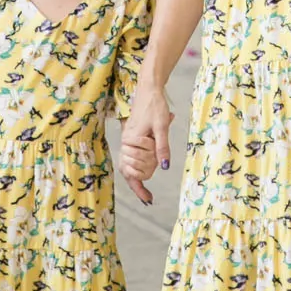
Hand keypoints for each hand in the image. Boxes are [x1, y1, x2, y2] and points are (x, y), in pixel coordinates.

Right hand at [120, 83, 173, 204]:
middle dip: (148, 169)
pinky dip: (136, 175)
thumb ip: (162, 147)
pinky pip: (130, 163)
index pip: (136, 167)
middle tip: (159, 154)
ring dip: (144, 170)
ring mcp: (126, 143)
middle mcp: (125, 143)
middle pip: (135, 168)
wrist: (148, 91)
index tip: (148, 199)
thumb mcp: (162, 126)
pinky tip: (144, 186)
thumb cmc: (155, 106)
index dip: (143, 182)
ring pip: (131, 168)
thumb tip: (165, 166)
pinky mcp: (130, 142)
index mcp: (131, 139)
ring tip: (155, 163)